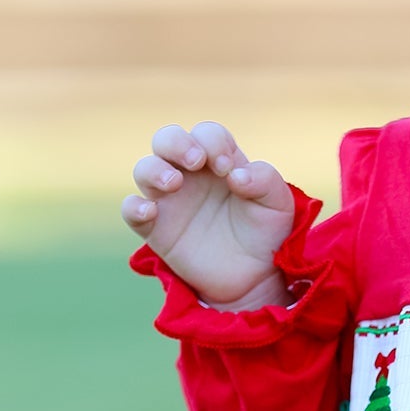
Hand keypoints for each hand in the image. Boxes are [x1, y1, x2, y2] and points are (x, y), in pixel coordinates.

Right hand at [122, 121, 294, 308]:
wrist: (255, 276)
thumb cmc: (266, 232)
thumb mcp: (278, 204)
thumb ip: (265, 180)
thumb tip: (236, 175)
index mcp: (219, 161)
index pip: (207, 134)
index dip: (213, 143)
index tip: (227, 168)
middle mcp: (190, 174)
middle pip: (167, 139)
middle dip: (177, 142)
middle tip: (196, 161)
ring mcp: (170, 199)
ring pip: (145, 169)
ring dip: (154, 170)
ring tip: (174, 183)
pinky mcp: (155, 228)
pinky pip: (131, 210)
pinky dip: (134, 207)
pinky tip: (150, 212)